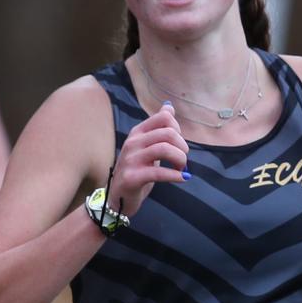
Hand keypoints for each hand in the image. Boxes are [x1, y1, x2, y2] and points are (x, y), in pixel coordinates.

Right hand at [107, 102, 189, 216]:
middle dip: (183, 147)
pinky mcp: (132, 177)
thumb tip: (169, 106)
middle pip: (168, 133)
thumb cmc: (137, 169)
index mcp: (138, 132)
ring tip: (181, 169)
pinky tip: (182, 178)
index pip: (164, 117)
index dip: (178, 129)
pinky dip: (175, 175)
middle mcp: (133, 142)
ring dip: (180, 160)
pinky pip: (158, 172)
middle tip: (182, 160)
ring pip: (164, 149)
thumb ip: (157, 127)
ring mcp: (131, 159)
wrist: (118, 196)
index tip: (178, 144)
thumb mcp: (147, 145)